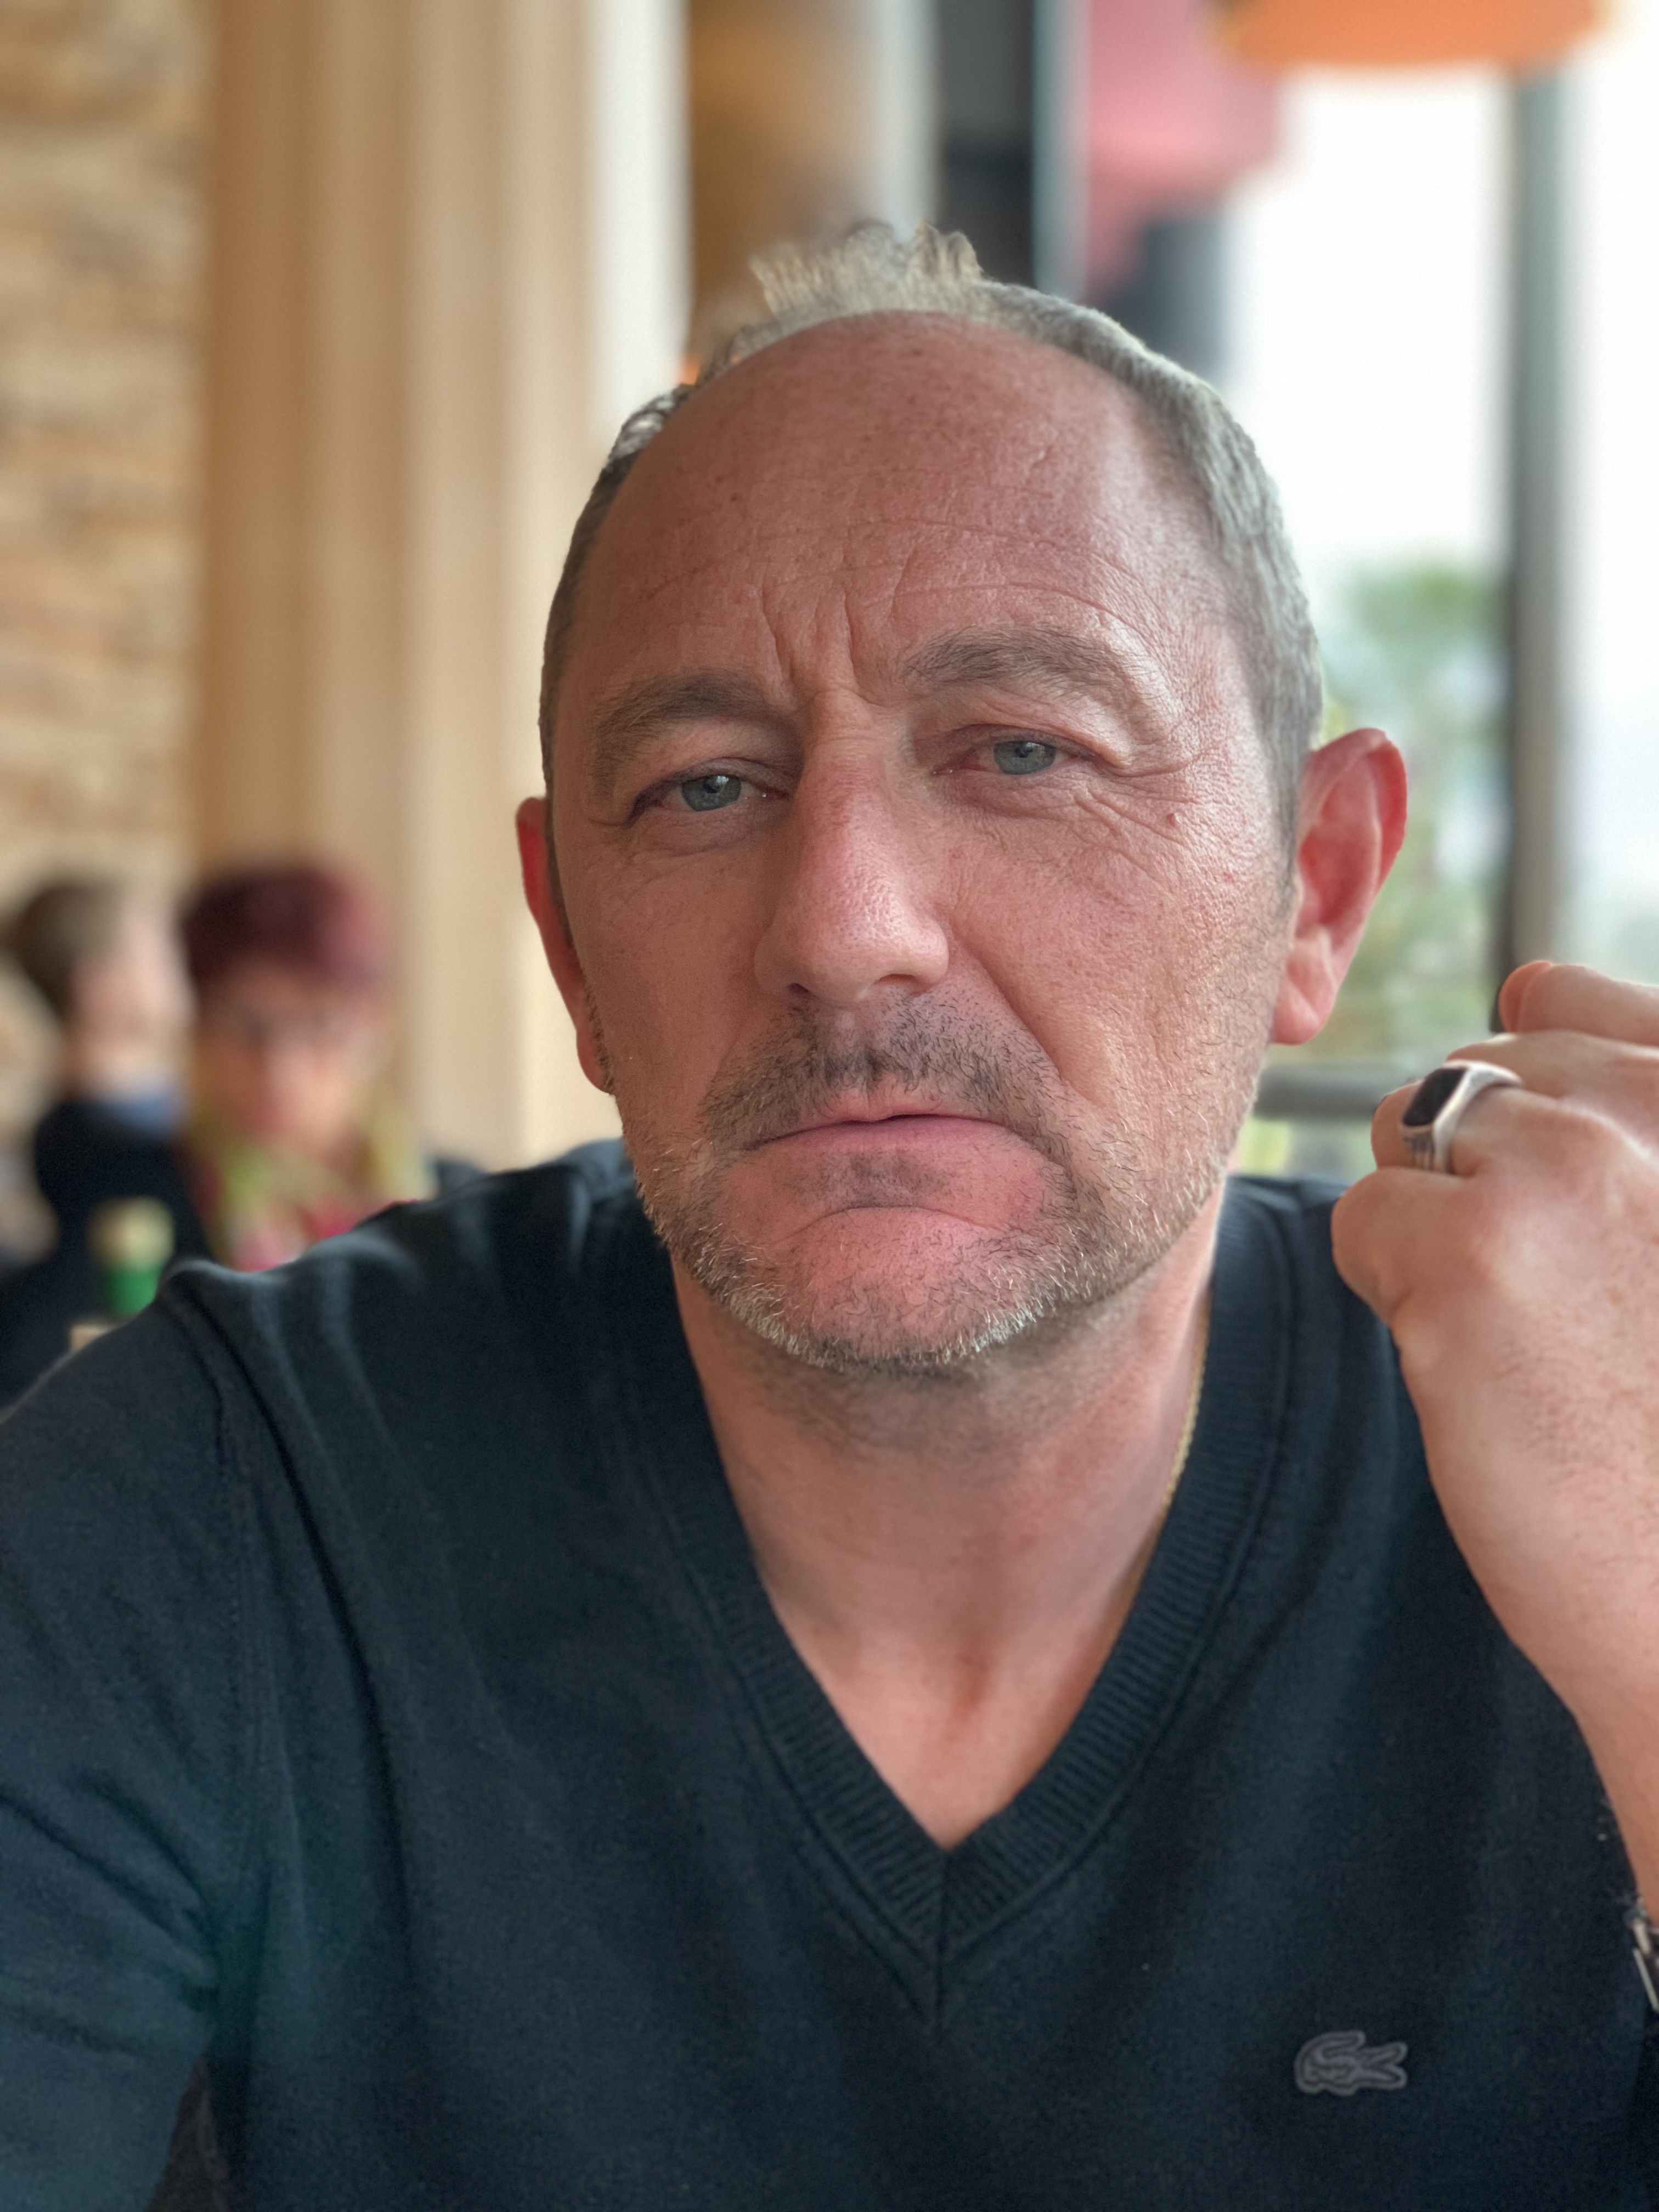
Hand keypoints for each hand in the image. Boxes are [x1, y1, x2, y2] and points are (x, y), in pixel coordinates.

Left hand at [1332, 963, 1658, 1871]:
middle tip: (1558, 1303)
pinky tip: (1482, 1366)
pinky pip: (1361, 1214)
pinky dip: (1393, 1286)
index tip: (1566, 1209)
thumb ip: (1631, 1114)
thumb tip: (1522, 989)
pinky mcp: (1472, 1245)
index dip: (1526, 1096)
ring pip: (1405, 1128)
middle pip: (1469, 1071)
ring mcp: (1570, 1159)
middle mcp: (1653, 1095)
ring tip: (1528, 1332)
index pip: (1559, 989)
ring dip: (1431, 1223)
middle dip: (1476, 1172)